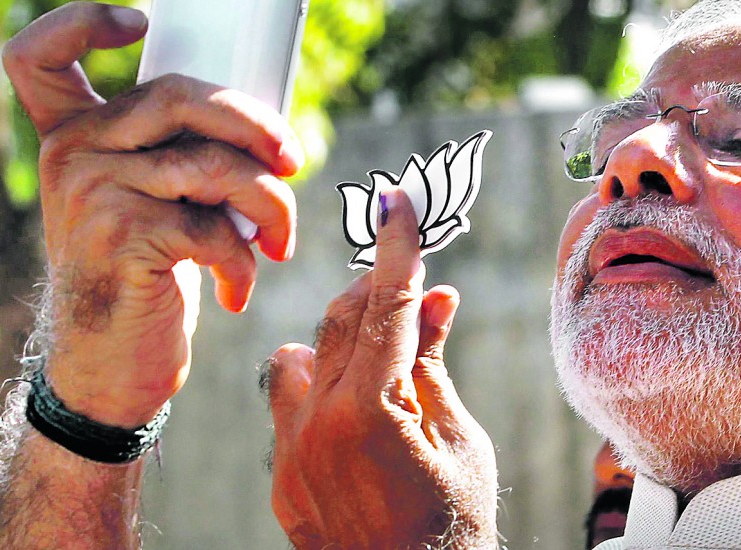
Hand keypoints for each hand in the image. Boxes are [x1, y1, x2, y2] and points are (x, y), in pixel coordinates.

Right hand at [4, 2, 302, 425]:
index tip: (139, 24)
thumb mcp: (152, 202)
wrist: (110, 371)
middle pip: (179, 96)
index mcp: (71, 136)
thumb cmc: (144, 281)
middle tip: (293, 160)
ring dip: (269, 205)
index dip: (83, 22)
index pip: (41, 56)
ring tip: (279, 242)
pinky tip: (238, 287)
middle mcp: (69, 153)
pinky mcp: (121, 235)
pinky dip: (244, 260)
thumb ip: (176, 151)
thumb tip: (265, 125)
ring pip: (213, 164)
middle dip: (255, 125)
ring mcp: (91, 191)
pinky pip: (215, 226)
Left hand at [266, 189, 497, 548]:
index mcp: (370, 412)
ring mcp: (291, 455)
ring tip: (384, 367)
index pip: (386, 307)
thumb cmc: (455, 526)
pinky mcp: (281, 479)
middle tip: (417, 291)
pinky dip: (323, 394)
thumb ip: (433, 363)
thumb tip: (435, 297)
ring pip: (299, 358)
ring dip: (340, 344)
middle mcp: (317, 426)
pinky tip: (359, 416)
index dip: (398, 250)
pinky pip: (289, 408)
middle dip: (379, 296)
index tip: (399, 203)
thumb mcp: (459, 439)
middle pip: (342, 322)